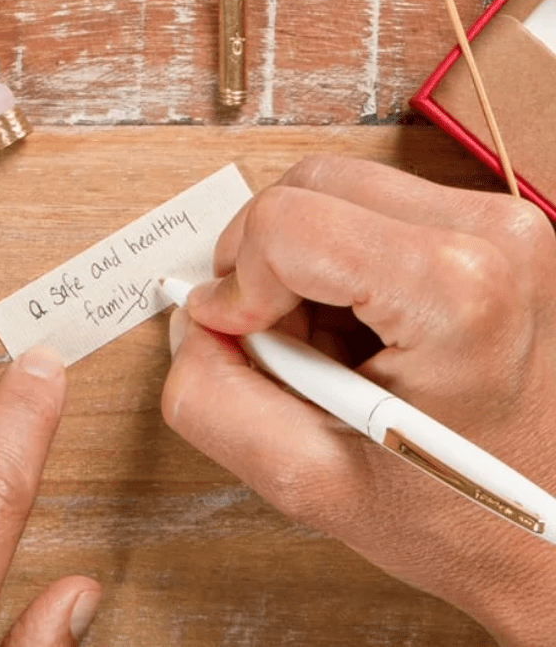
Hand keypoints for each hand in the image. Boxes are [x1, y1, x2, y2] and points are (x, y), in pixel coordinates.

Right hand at [161, 155, 555, 646]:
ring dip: (299, 263)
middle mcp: (492, 233)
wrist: (553, 528)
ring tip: (327, 343)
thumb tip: (196, 320)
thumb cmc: (462, 515)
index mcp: (457, 290)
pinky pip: (368, 207)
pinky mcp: (489, 225)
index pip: (287, 222)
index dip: (239, 282)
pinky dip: (336, 260)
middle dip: (264, 265)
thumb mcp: (308, 481)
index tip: (245, 336)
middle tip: (282, 343)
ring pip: (332, 190)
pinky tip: (357, 326)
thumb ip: (213, 399)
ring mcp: (500, 222)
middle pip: (306, 189)